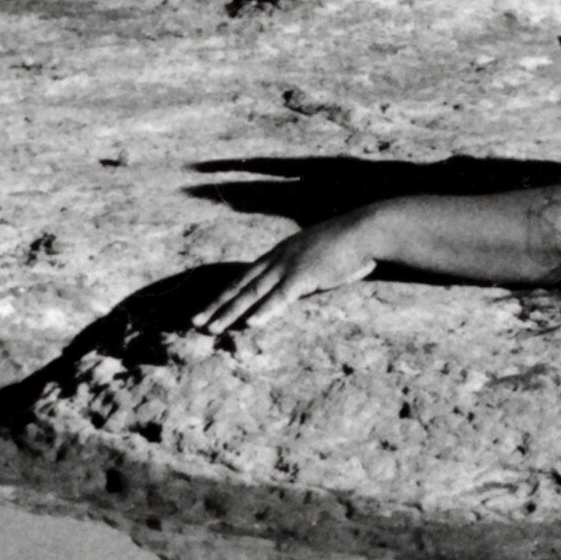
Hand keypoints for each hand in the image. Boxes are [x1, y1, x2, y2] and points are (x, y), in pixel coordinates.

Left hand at [187, 218, 376, 341]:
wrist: (366, 230)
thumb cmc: (349, 243)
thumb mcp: (319, 254)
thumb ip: (305, 266)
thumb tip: (302, 280)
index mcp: (280, 253)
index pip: (245, 276)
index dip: (224, 293)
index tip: (208, 308)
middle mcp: (277, 258)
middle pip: (240, 284)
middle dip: (216, 304)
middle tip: (193, 322)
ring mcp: (289, 266)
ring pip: (252, 293)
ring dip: (229, 312)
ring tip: (210, 329)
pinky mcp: (305, 275)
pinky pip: (280, 297)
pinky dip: (264, 311)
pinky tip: (250, 324)